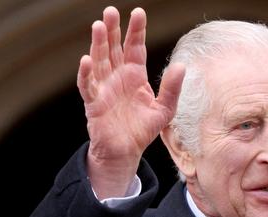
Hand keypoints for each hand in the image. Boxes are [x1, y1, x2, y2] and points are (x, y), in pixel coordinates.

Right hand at [77, 6, 184, 198]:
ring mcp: (104, 88)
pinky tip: (86, 60)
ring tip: (99, 26)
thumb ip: (172, 89)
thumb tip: (181, 66)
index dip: (136, 31)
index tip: (138, 13)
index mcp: (134, 76)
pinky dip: (86, 73)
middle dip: (113, 30)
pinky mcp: (94, 103)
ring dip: (98, 44)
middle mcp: (117, 77)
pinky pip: (87, 86)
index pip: (135, 48)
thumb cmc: (143, 129)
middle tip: (111, 11)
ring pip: (99, 61)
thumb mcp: (164, 110)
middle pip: (113, 49)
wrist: (126, 151)